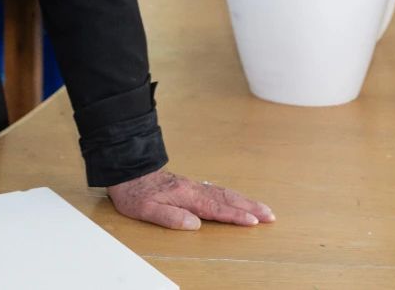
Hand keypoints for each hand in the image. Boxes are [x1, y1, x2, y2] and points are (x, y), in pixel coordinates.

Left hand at [107, 170, 274, 230]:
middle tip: (270, 214)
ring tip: (261, 208)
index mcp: (185, 196)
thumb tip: (196, 224)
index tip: (254, 221)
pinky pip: (215, 189)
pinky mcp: (187, 184)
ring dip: (243, 200)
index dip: (236, 216)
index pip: (216, 208)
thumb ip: (171, 217)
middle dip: (249, 207)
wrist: (125, 169)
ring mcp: (191, 185)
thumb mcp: (147, 209)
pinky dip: (230, 195)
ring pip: (222, 192)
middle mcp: (192, 189)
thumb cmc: (134, 192)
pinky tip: (234, 198)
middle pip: (226, 198)